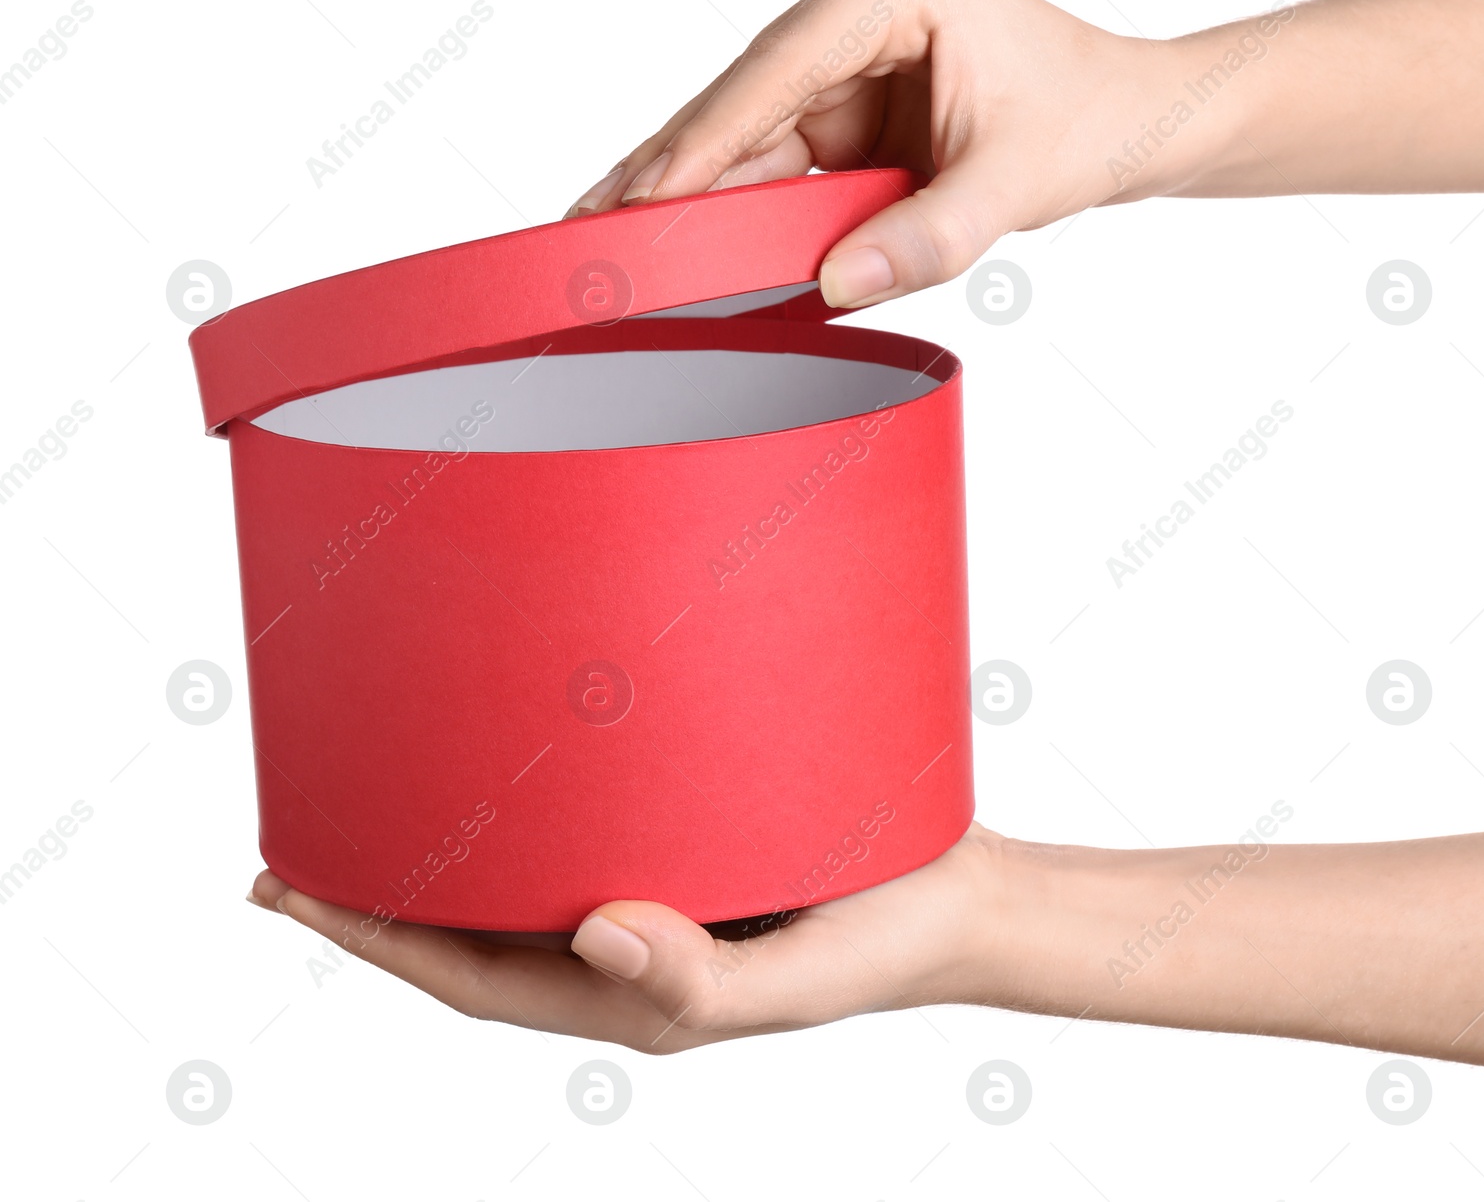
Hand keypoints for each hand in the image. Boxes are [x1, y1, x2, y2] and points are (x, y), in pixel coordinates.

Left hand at [247, 823, 1005, 1052]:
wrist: (961, 896)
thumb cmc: (880, 946)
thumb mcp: (794, 982)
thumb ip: (699, 980)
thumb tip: (593, 933)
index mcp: (623, 990)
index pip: (466, 971)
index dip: (371, 936)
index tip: (286, 886)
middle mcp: (621, 933)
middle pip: (477, 913)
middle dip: (384, 880)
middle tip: (303, 816)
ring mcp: (653, 876)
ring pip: (527, 857)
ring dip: (451, 823)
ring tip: (386, 764)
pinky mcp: (694, 818)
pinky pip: (591, 804)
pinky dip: (536, 778)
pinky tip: (518, 729)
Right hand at [562, 0, 1203, 308]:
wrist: (1126, 117)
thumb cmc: (1087, 122)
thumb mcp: (1016, 184)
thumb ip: (930, 236)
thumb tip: (838, 280)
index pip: (774, 70)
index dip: (702, 142)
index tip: (641, 199)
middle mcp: (856, 1)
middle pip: (741, 98)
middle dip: (671, 169)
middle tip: (588, 224)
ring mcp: (844, 45)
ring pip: (746, 127)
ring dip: (690, 189)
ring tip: (609, 238)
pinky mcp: (843, 89)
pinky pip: (774, 150)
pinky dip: (735, 198)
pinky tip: (676, 233)